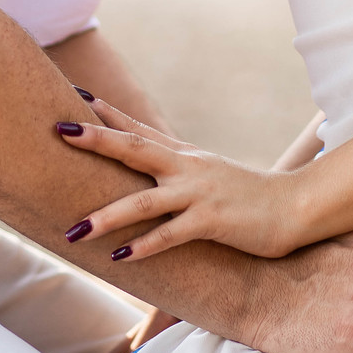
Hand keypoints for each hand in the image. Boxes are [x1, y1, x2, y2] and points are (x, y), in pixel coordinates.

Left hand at [60, 100, 299, 259]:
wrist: (293, 208)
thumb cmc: (246, 196)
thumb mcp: (207, 174)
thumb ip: (175, 169)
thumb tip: (145, 166)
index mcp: (182, 156)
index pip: (137, 128)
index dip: (105, 113)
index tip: (73, 96)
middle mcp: (186, 167)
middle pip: (134, 147)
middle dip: (96, 139)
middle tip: (59, 130)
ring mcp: (198, 193)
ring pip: (144, 201)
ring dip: (107, 216)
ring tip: (74, 230)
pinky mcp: (212, 221)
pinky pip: (171, 234)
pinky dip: (145, 245)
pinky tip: (120, 256)